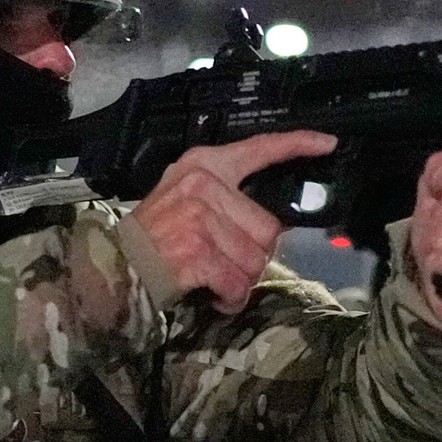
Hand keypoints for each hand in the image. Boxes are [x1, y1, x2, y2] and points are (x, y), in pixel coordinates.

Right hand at [130, 131, 337, 314]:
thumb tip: (278, 223)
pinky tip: (211, 294)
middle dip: (254, 256)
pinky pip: (237, 285)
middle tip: (224, 261)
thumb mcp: (186, 200)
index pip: (259, 149)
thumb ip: (229, 200)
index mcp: (205, 166)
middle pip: (269, 228)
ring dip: (241, 281)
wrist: (114, 266)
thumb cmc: (156, 237)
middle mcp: (203, 185)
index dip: (297, 145)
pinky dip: (229, 299)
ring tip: (212, 278)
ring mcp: (199, 217)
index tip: (328, 143)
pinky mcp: (196, 252)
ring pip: (256, 261)